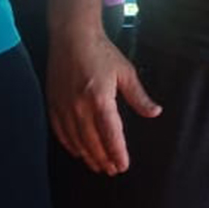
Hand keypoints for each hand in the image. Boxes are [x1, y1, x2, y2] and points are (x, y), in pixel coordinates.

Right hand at [48, 30, 161, 175]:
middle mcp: (79, 108)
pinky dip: (71, 146)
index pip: (110, 135)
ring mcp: (64, 108)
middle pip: (92, 143)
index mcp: (100, 99)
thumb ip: (139, 96)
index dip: (117, 153)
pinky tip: (79, 152)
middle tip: (113, 170)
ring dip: (88, 156)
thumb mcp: (126, 72)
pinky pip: (61, 133)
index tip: (123, 166)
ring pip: (76, 142)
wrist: (72, 37)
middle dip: (104, 159)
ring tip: (99, 166)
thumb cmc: (102, 52)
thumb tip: (155, 112)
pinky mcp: (53, 105)